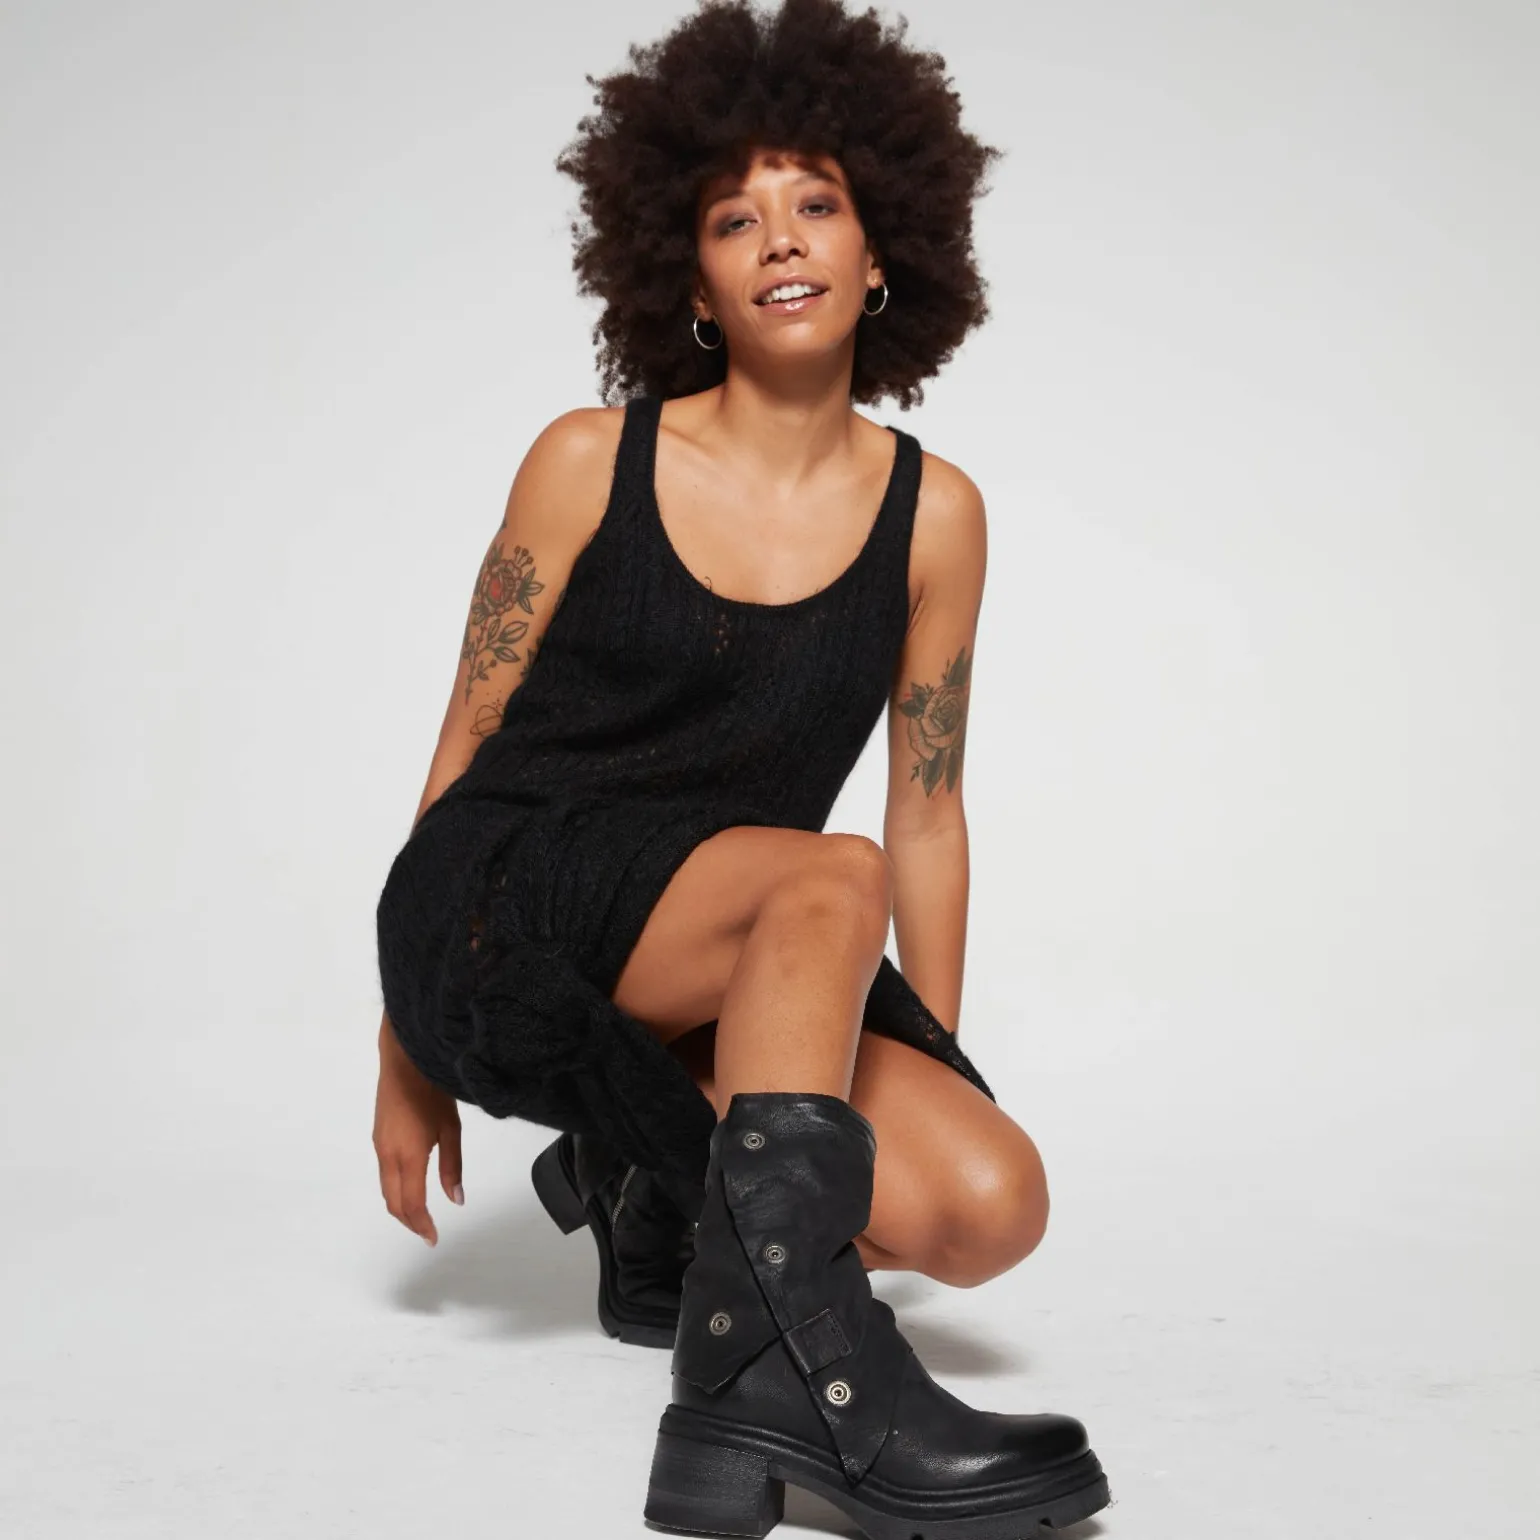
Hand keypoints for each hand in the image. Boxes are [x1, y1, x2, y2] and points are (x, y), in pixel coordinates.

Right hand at [373, 1027, 463, 1245]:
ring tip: (421, 1214)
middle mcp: (387, 1155)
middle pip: (392, 1201)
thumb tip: (456, 1200)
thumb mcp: (451, 1129)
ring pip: (386, 1188)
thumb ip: (452, 1167)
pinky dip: (396, 1188)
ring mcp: (379, 1145)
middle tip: (427, 1231)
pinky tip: (411, 1186)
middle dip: (409, 1221)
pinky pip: (384, 1172)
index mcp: (406, 1156)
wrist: (405, 1057)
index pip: (410, 1204)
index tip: (433, 1239)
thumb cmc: (433, 1090)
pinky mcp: (378, 1135)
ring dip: (401, 1205)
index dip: (422, 1225)